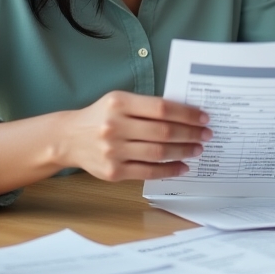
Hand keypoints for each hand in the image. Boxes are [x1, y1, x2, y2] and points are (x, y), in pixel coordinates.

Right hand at [58, 91, 210, 181]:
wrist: (68, 138)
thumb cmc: (101, 116)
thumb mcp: (119, 101)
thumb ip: (147, 107)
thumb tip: (185, 115)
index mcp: (119, 104)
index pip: (162, 108)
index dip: (186, 114)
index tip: (203, 118)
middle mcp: (115, 127)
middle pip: (163, 132)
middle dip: (190, 134)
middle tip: (206, 135)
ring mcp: (113, 151)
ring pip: (158, 153)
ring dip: (183, 152)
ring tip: (197, 149)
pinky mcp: (113, 172)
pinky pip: (148, 172)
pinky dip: (169, 170)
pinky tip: (182, 166)